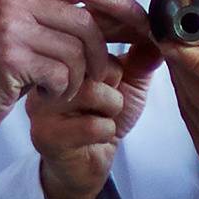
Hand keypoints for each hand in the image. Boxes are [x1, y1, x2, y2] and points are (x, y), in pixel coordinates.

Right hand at [0, 0, 149, 147]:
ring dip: (78, 78)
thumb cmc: (1, 65)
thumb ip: (69, 17)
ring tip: (61, 86)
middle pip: (85, 22)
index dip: (118, 3)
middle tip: (98, 75)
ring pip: (76, 51)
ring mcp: (7, 25)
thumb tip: (130, 16)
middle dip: (101, 53)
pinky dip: (62, 90)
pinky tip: (45, 92)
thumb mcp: (30, 28)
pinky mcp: (8, 57)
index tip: (142, 23)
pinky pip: (61, 73)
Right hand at [33, 41, 153, 198]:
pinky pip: (92, 125)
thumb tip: (158, 34)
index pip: (91, 36)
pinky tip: (95, 137)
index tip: (125, 70)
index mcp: (60, 56)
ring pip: (93, 91)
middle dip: (115, 86)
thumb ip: (141, 58)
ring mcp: (40, 106)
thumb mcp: (128, 84)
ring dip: (112, 108)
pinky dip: (106, 132)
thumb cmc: (102, 119)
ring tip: (102, 117)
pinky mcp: (45, 134)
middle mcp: (43, 76)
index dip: (118, 53)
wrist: (87, 164)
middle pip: (94, 63)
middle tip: (107, 102)